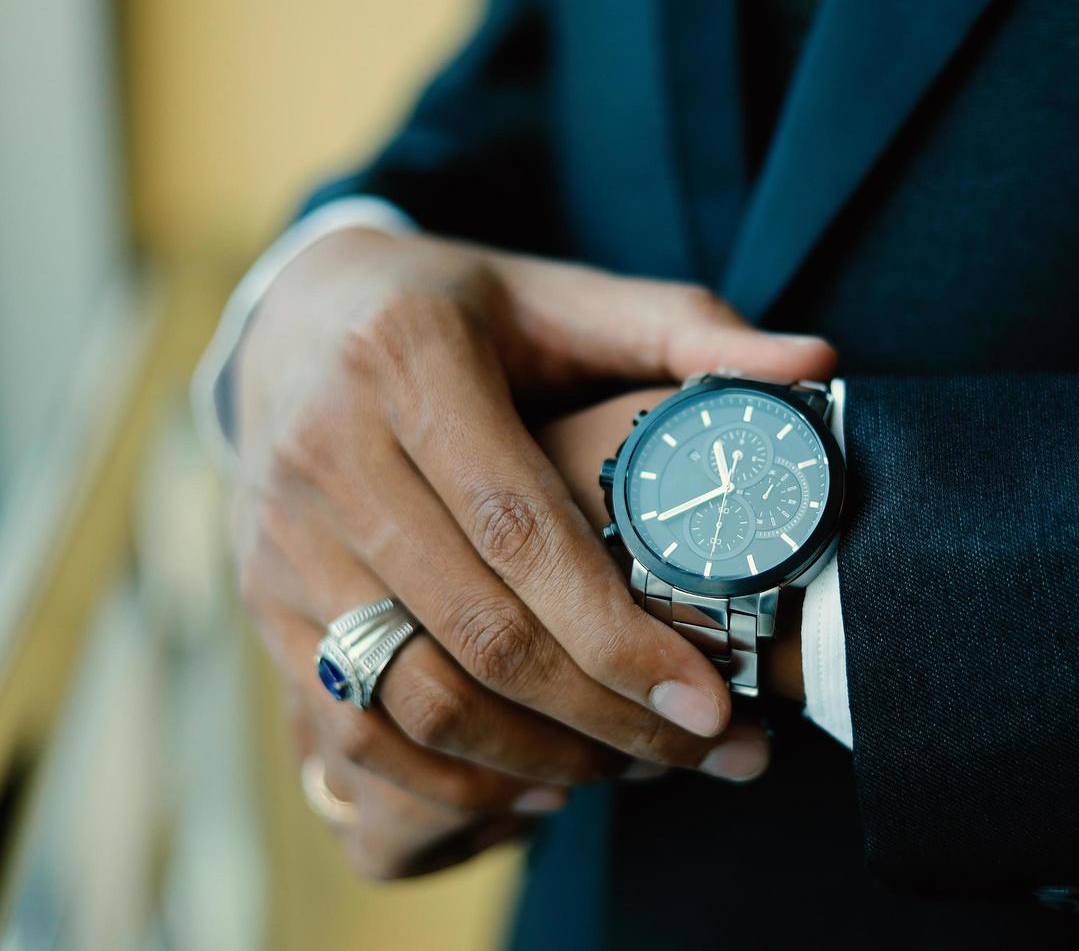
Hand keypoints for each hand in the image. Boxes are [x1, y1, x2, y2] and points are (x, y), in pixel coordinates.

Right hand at [233, 227, 833, 875]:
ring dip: (534, 757)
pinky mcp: (263, 593)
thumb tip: (815, 366)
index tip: (714, 700)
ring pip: (408, 695)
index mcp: (407, 361)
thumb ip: (686, 330)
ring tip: (638, 771)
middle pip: (474, 630)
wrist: (298, 318)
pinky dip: (445, 773)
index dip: (619, 632)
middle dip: (604, 717)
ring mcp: (281, 533)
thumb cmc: (460, 311)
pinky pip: (349, 720)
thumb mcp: (564, 296)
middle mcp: (324, 450)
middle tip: (710, 752)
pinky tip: (536, 783)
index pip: (521, 529)